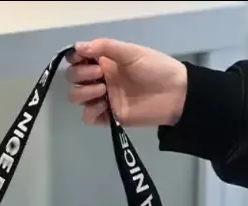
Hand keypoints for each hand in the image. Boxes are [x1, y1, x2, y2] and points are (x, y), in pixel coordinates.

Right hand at [66, 39, 187, 126]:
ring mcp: (103, 99)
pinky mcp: (109, 117)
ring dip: (83, 92)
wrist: (173, 94)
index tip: (81, 58)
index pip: (78, 60)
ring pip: (76, 98)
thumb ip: (104, 47)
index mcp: (105, 61)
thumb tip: (77, 47)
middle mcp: (101, 79)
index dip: (74, 59)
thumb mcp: (130, 52)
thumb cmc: (155, 68)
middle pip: (73, 79)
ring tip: (103, 89)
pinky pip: (88, 117)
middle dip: (80, 75)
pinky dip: (90, 111)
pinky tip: (104, 106)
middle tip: (100, 74)